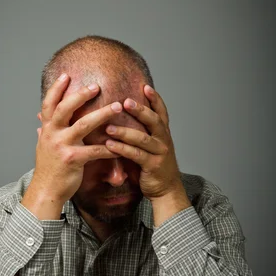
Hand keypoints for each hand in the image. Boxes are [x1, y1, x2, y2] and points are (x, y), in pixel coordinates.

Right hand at [31, 74, 121, 204]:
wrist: (46, 191)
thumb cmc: (48, 169)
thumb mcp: (42, 145)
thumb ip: (44, 129)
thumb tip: (40, 116)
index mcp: (47, 129)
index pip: (49, 103)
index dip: (56, 88)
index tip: (66, 75)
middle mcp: (52, 134)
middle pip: (66, 108)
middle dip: (81, 95)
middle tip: (97, 86)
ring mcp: (62, 146)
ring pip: (83, 125)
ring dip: (102, 114)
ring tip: (117, 106)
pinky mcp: (73, 160)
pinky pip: (95, 150)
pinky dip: (109, 147)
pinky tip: (121, 145)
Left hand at [104, 85, 181, 200]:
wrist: (166, 189)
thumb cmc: (153, 164)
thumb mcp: (151, 145)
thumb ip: (142, 130)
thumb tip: (123, 113)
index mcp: (163, 132)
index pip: (161, 111)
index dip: (155, 99)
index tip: (145, 86)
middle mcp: (164, 140)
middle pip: (154, 121)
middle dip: (140, 110)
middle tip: (124, 101)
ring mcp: (160, 153)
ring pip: (142, 139)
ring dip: (124, 132)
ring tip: (108, 127)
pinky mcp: (153, 166)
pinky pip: (136, 155)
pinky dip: (122, 149)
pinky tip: (109, 145)